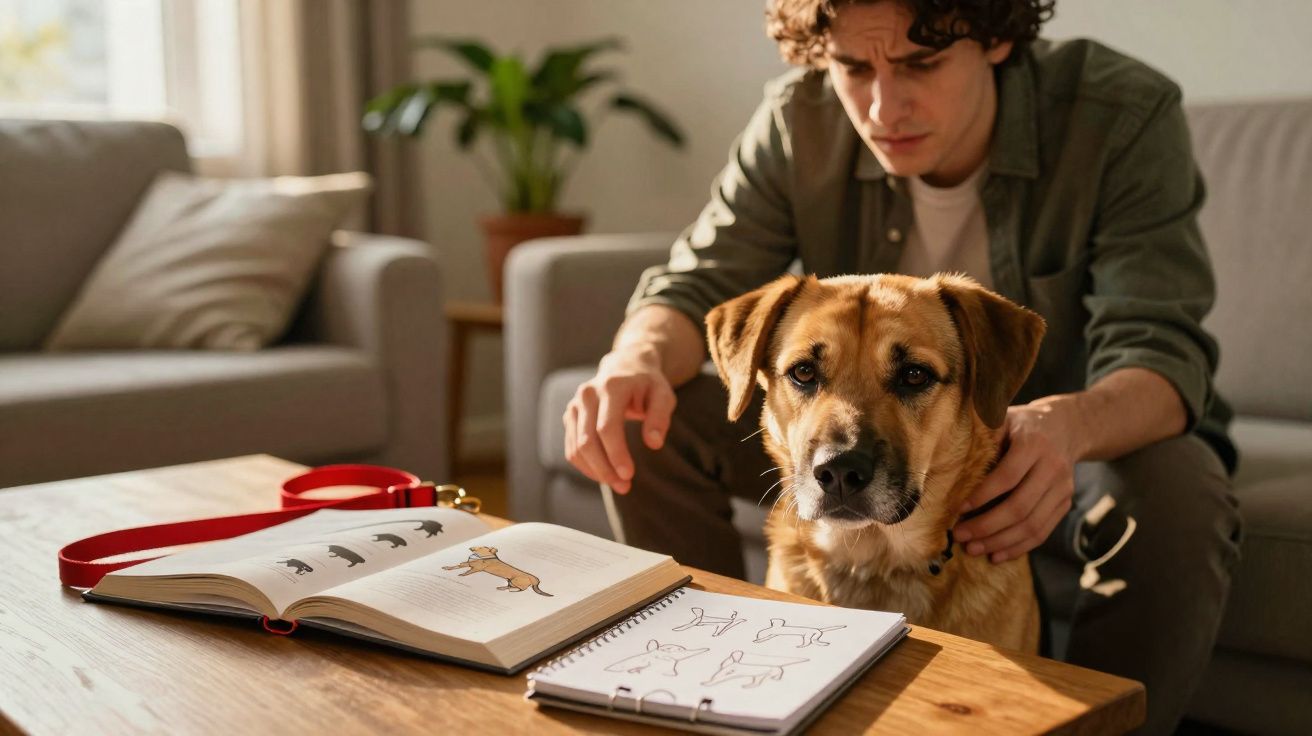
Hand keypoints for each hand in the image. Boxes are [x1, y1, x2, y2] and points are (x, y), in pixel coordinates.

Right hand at [563, 346, 676, 493]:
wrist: (625, 367)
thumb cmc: (648, 385)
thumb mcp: (663, 395)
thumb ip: (660, 417)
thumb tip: (654, 444)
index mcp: (611, 386)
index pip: (607, 427)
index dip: (616, 454)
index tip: (629, 475)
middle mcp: (587, 394)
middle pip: (587, 440)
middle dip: (604, 469)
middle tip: (624, 486)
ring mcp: (575, 405)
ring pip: (575, 447)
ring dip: (595, 472)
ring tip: (618, 484)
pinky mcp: (570, 415)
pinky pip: (571, 447)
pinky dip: (586, 466)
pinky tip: (605, 474)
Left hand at [952, 398, 1082, 562]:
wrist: (1066, 427)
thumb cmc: (1022, 425)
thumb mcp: (1003, 419)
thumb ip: (983, 436)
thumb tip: (949, 460)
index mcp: (1034, 445)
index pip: (1006, 477)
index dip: (982, 496)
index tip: (958, 510)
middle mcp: (1053, 468)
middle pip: (1019, 507)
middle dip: (986, 526)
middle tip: (959, 536)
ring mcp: (1063, 489)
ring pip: (1032, 525)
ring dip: (1000, 542)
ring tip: (973, 549)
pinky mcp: (1065, 504)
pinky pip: (1043, 532)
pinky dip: (1019, 547)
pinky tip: (996, 555)